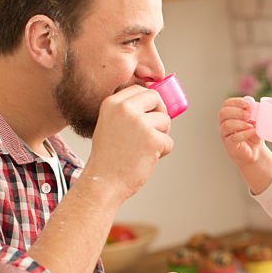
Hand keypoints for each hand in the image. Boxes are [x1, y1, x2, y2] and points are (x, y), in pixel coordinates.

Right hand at [87, 85, 174, 201]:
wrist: (103, 182)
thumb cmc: (108, 159)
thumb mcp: (110, 125)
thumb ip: (127, 113)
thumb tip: (155, 104)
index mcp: (112, 103)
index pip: (139, 90)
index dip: (149, 102)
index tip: (149, 115)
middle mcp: (125, 109)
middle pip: (156, 98)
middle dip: (159, 113)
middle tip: (153, 130)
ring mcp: (139, 123)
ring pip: (165, 120)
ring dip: (160, 136)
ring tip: (144, 149)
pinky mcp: (153, 139)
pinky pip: (169, 142)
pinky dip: (162, 152)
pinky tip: (146, 159)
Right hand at [218, 96, 263, 167]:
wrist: (255, 150)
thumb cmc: (253, 133)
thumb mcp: (255, 120)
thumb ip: (253, 111)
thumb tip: (252, 104)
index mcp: (229, 114)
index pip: (227, 104)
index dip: (236, 102)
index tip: (248, 104)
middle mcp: (224, 123)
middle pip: (223, 113)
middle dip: (237, 112)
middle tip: (249, 115)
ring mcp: (225, 134)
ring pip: (226, 125)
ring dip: (240, 123)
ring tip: (251, 125)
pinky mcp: (229, 145)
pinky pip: (233, 138)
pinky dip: (244, 133)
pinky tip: (252, 131)